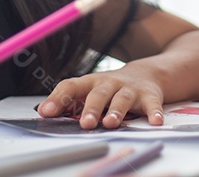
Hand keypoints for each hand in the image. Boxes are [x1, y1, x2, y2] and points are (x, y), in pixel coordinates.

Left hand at [36, 65, 164, 129]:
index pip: (71, 86)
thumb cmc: (109, 88)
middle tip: (85, 123)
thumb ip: (68, 101)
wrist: (145, 74)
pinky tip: (155, 122)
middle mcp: (109, 83)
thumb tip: (43, 111)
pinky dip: (154, 113)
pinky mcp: (149, 96)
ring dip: (116, 111)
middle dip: (91, 108)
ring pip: (122, 99)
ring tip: (110, 123)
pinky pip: (152, 104)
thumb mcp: (89, 90)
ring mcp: (129, 89)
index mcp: (91, 83)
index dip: (58, 98)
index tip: (46, 112)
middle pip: (98, 94)